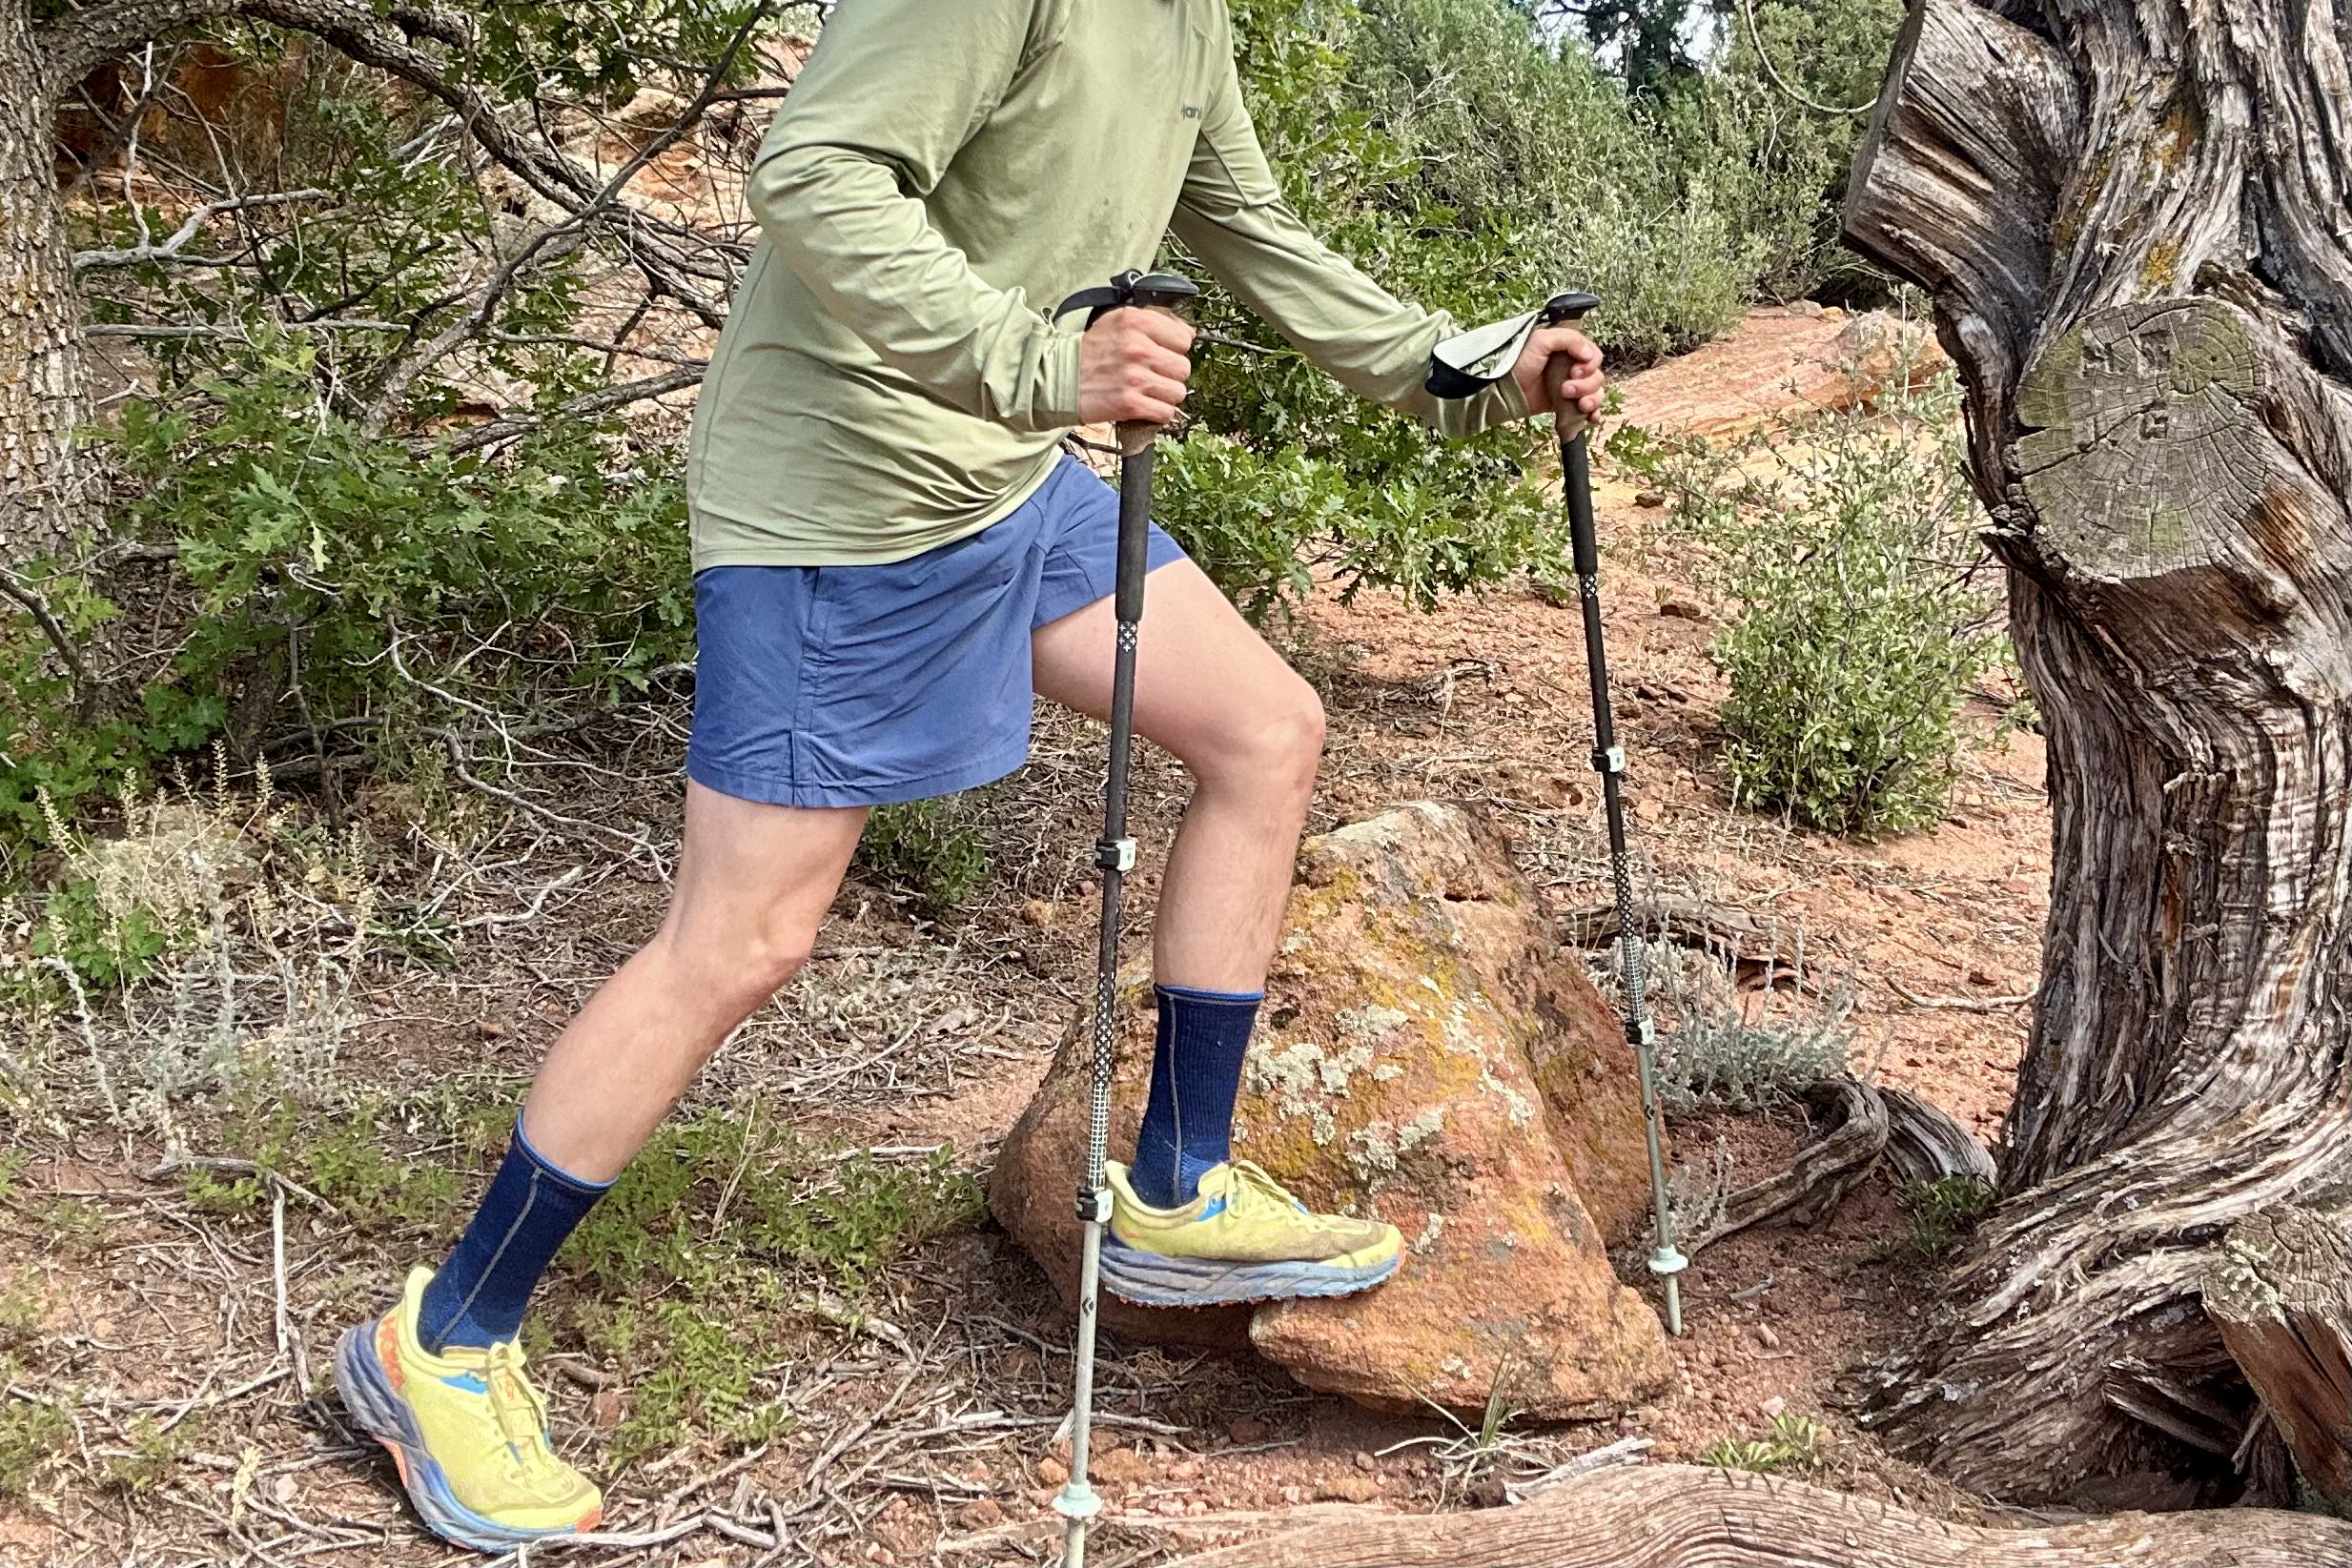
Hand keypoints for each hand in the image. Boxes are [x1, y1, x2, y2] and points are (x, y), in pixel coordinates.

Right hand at [1076, 306, 1194, 426]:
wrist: (1058, 378)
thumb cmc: (1090, 351)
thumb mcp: (1117, 321)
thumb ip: (1153, 321)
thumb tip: (1189, 333)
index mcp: (1136, 322)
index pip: (1183, 338)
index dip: (1174, 348)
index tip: (1161, 353)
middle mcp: (1138, 348)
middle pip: (1183, 367)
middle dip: (1171, 374)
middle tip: (1152, 375)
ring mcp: (1135, 377)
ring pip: (1178, 392)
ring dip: (1165, 395)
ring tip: (1147, 391)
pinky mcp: (1130, 404)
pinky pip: (1165, 412)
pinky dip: (1158, 412)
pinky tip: (1144, 405)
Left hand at [1513, 324, 1604, 433]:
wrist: (1505, 390)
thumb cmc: (1520, 362)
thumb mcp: (1541, 340)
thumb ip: (1568, 339)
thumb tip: (1589, 356)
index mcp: (1570, 350)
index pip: (1594, 356)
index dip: (1589, 365)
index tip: (1574, 372)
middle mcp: (1573, 367)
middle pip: (1596, 376)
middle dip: (1585, 385)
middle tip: (1565, 389)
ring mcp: (1571, 387)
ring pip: (1595, 393)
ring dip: (1591, 400)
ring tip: (1578, 405)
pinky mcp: (1566, 404)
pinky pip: (1589, 409)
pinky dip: (1594, 413)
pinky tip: (1591, 417)